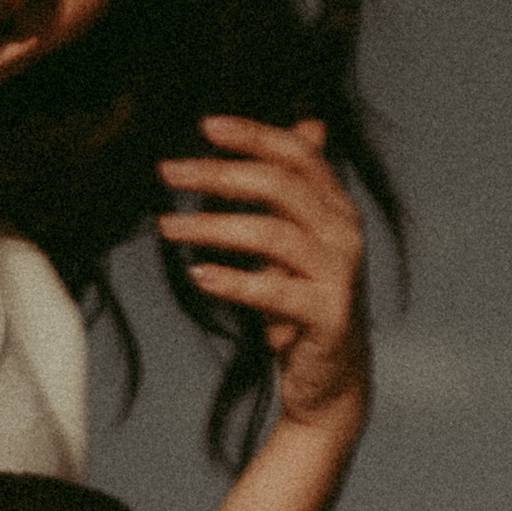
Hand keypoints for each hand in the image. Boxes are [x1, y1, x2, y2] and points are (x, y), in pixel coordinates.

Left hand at [155, 118, 370, 437]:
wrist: (330, 385)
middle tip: (166, 172)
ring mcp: (340, 275)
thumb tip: (307, 124)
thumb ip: (288, 195)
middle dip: (218, 174)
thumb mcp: (291, 246)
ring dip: (212, 226)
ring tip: (166, 227)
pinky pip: (275, 290)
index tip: (204, 126)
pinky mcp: (329, 316)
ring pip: (272, 233)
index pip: (297, 154)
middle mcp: (345, 234)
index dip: (254, 135)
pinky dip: (233, 280)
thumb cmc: (300, 311)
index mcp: (337, 208)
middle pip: (279, 185)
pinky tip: (196, 275)